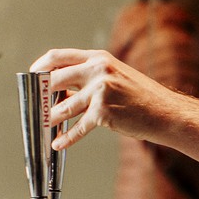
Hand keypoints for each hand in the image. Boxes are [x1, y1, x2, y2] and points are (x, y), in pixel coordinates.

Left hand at [30, 49, 171, 149]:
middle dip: (42, 93)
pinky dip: (66, 137)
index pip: (59, 56)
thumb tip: (62, 92)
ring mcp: (100, 90)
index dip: (41, 66)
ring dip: (52, 117)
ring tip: (46, 124)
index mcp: (99, 58)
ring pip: (64, 106)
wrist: (165, 112)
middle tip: (36, 103)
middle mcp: (98, 70)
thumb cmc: (143, 97)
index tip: (33, 76)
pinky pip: (78, 127)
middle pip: (55, 79)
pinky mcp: (103, 112)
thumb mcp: (116, 77)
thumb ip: (89, 80)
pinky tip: (59, 142)